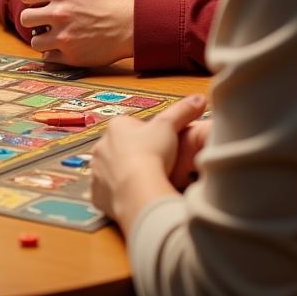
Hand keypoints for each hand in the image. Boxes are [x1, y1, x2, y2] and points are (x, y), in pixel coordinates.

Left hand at [19, 0, 133, 66]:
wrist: (137, 26)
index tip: (40, 1)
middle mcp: (59, 13)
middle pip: (25, 18)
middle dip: (33, 18)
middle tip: (44, 19)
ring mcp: (65, 37)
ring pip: (35, 40)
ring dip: (42, 38)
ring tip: (53, 34)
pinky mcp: (72, 56)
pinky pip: (48, 58)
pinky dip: (53, 54)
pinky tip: (63, 47)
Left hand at [91, 95, 207, 224]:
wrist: (139, 190)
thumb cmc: (153, 153)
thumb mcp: (169, 127)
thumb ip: (182, 111)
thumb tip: (200, 97)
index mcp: (116, 127)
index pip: (131, 127)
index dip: (148, 136)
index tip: (160, 147)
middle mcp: (101, 146)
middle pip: (120, 148)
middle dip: (134, 155)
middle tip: (155, 167)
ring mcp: (96, 170)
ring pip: (111, 170)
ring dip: (124, 175)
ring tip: (145, 183)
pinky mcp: (96, 193)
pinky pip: (106, 192)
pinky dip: (117, 195)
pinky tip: (133, 197)